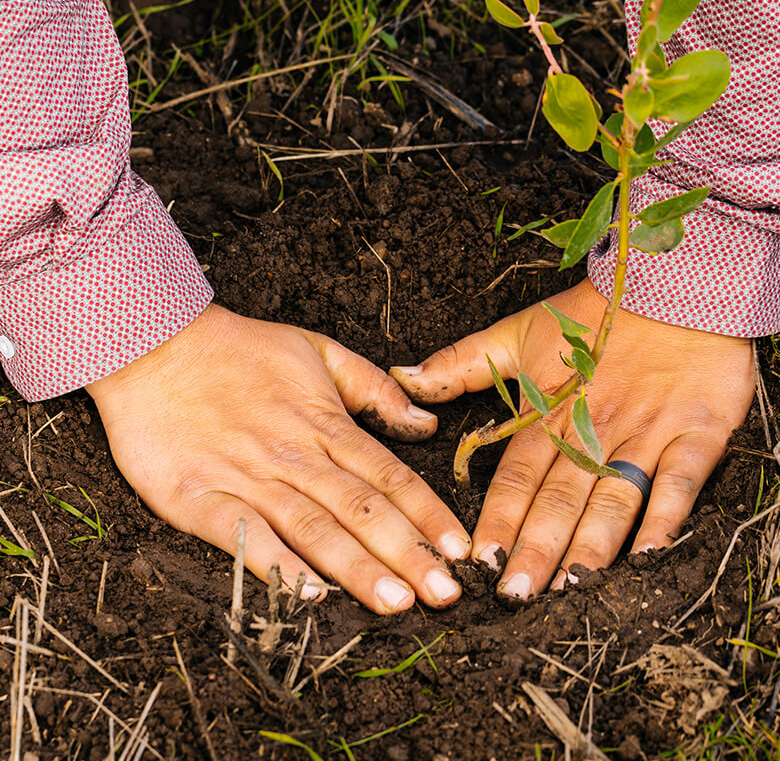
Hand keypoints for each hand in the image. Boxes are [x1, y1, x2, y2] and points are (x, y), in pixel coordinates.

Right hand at [86, 305, 469, 613]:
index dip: (428, 515)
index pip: (390, 476)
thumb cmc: (240, 349)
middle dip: (408, 554)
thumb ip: (374, 387)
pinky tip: (309, 595)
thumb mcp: (318, 349)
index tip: (460, 550)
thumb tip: (426, 425)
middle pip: (362, 511)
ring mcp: (248, 477)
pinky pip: (245, 536)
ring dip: (357, 568)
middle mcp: (295, 455)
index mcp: (325, 423)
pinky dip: (277, 565)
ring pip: (314, 528)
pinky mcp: (199, 497)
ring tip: (396, 603)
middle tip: (445, 593)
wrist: (155, 345)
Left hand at [391, 279, 753, 597]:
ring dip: (591, 545)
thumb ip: (461, 364)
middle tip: (516, 594)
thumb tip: (403, 378)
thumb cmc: (590, 316)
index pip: (517, 473)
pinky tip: (648, 555)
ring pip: (612, 496)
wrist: (670, 286)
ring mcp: (644, 432)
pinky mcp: (694, 431)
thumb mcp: (517, 333)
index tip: (480, 561)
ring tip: (569, 587)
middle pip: (560, 496)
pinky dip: (665, 516)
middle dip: (536, 547)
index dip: (498, 517)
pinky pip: (679, 480)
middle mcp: (593, 428)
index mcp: (549, 411)